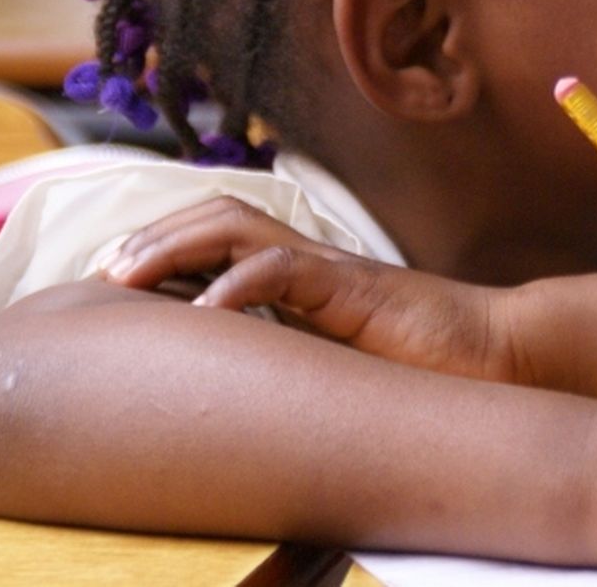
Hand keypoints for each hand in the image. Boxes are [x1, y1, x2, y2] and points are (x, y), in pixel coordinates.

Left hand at [103, 198, 515, 382]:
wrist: (496, 359)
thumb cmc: (421, 370)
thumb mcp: (335, 363)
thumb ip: (287, 355)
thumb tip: (223, 380)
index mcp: (300, 277)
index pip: (219, 237)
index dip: (162, 247)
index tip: (112, 281)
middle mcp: (308, 262)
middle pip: (215, 217)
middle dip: (151, 238)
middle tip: (101, 272)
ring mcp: (330, 269)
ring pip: (236, 227)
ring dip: (173, 245)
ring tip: (127, 276)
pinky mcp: (353, 287)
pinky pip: (283, 270)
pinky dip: (236, 285)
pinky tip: (205, 312)